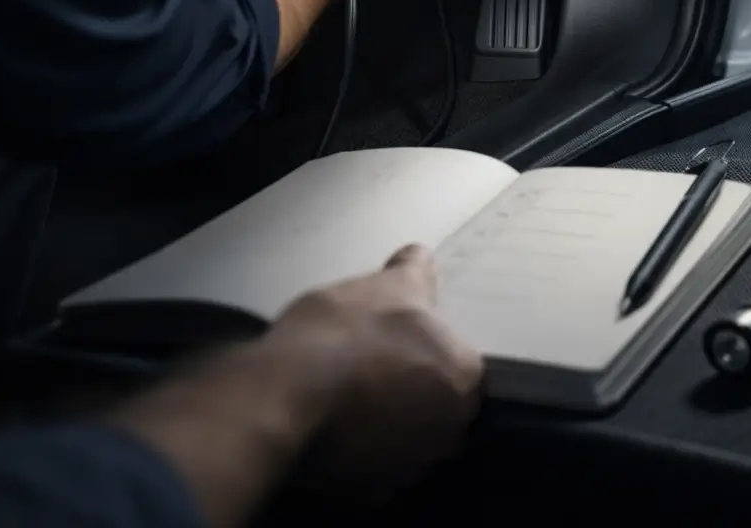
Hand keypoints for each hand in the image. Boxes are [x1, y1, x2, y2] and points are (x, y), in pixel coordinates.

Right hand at [265, 244, 483, 484]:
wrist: (285, 393)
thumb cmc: (342, 332)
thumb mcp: (385, 284)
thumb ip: (415, 271)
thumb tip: (421, 258)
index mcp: (465, 376)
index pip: (453, 363)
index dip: (417, 351)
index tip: (388, 345)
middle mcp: (451, 426)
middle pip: (434, 404)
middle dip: (407, 390)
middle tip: (366, 371)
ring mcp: (413, 464)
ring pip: (405, 437)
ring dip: (385, 422)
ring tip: (344, 399)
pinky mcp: (373, 492)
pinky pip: (372, 469)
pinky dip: (357, 452)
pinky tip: (332, 428)